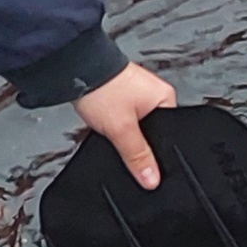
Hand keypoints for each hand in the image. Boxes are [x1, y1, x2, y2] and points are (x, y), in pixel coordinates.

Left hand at [75, 62, 177, 190]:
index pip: (171, 134)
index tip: (147, 164)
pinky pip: (126, 118)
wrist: (75, 68)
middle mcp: (156, 93)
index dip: (158, 152)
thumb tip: (152, 179)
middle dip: (139, 142)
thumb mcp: (122, 130)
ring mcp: (139, 93)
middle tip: (124, 142)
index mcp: (166, 98)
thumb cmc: (101, 87)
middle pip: (154, 132)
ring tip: (113, 128)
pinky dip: (117, 124)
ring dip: (125, 132)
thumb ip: (138, 156)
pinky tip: (108, 124)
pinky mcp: (123, 94)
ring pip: (138, 126)